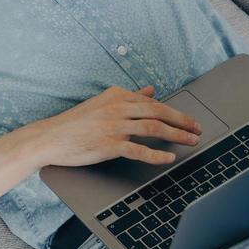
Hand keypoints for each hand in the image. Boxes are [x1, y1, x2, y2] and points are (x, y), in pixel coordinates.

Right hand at [27, 85, 203, 168]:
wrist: (50, 137)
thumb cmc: (75, 123)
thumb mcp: (103, 103)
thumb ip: (128, 97)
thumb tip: (150, 91)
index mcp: (117, 95)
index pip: (153, 103)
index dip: (175, 112)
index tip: (189, 120)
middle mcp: (118, 107)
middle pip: (159, 113)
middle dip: (183, 121)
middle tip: (198, 129)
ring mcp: (114, 126)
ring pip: (153, 128)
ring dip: (177, 135)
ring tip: (191, 141)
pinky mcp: (109, 145)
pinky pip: (138, 150)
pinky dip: (156, 155)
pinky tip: (169, 158)